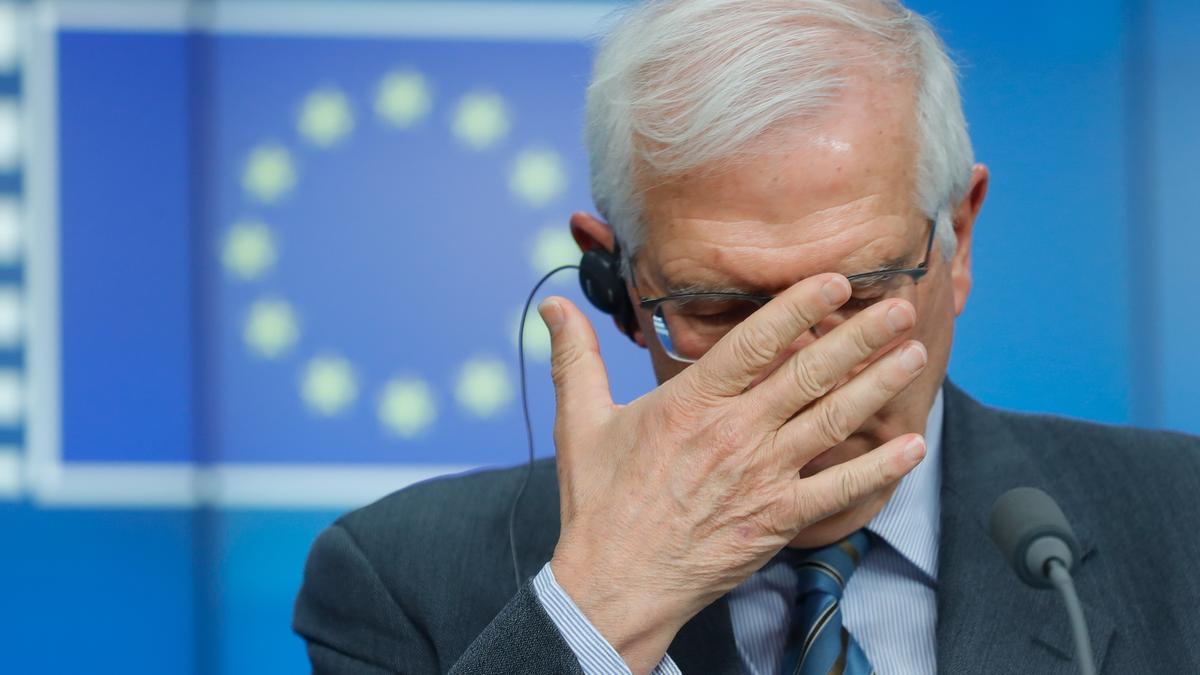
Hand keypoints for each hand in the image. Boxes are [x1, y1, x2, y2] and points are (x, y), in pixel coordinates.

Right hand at [539, 273, 927, 673]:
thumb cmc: (600, 503)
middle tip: (898, 307)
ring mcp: (762, 477)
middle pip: (808, 374)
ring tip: (911, 353)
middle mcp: (735, 434)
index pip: (754, 342)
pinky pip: (838, 490)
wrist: (616, 583)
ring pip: (831, 421)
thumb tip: (552, 308)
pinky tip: (911, 446)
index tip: (835, 281)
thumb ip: (575, 358)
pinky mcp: (777, 519)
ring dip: (876, 385)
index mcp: (691, 403)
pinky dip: (879, 469)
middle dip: (859, 337)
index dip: (799, 306)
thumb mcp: (579, 422)